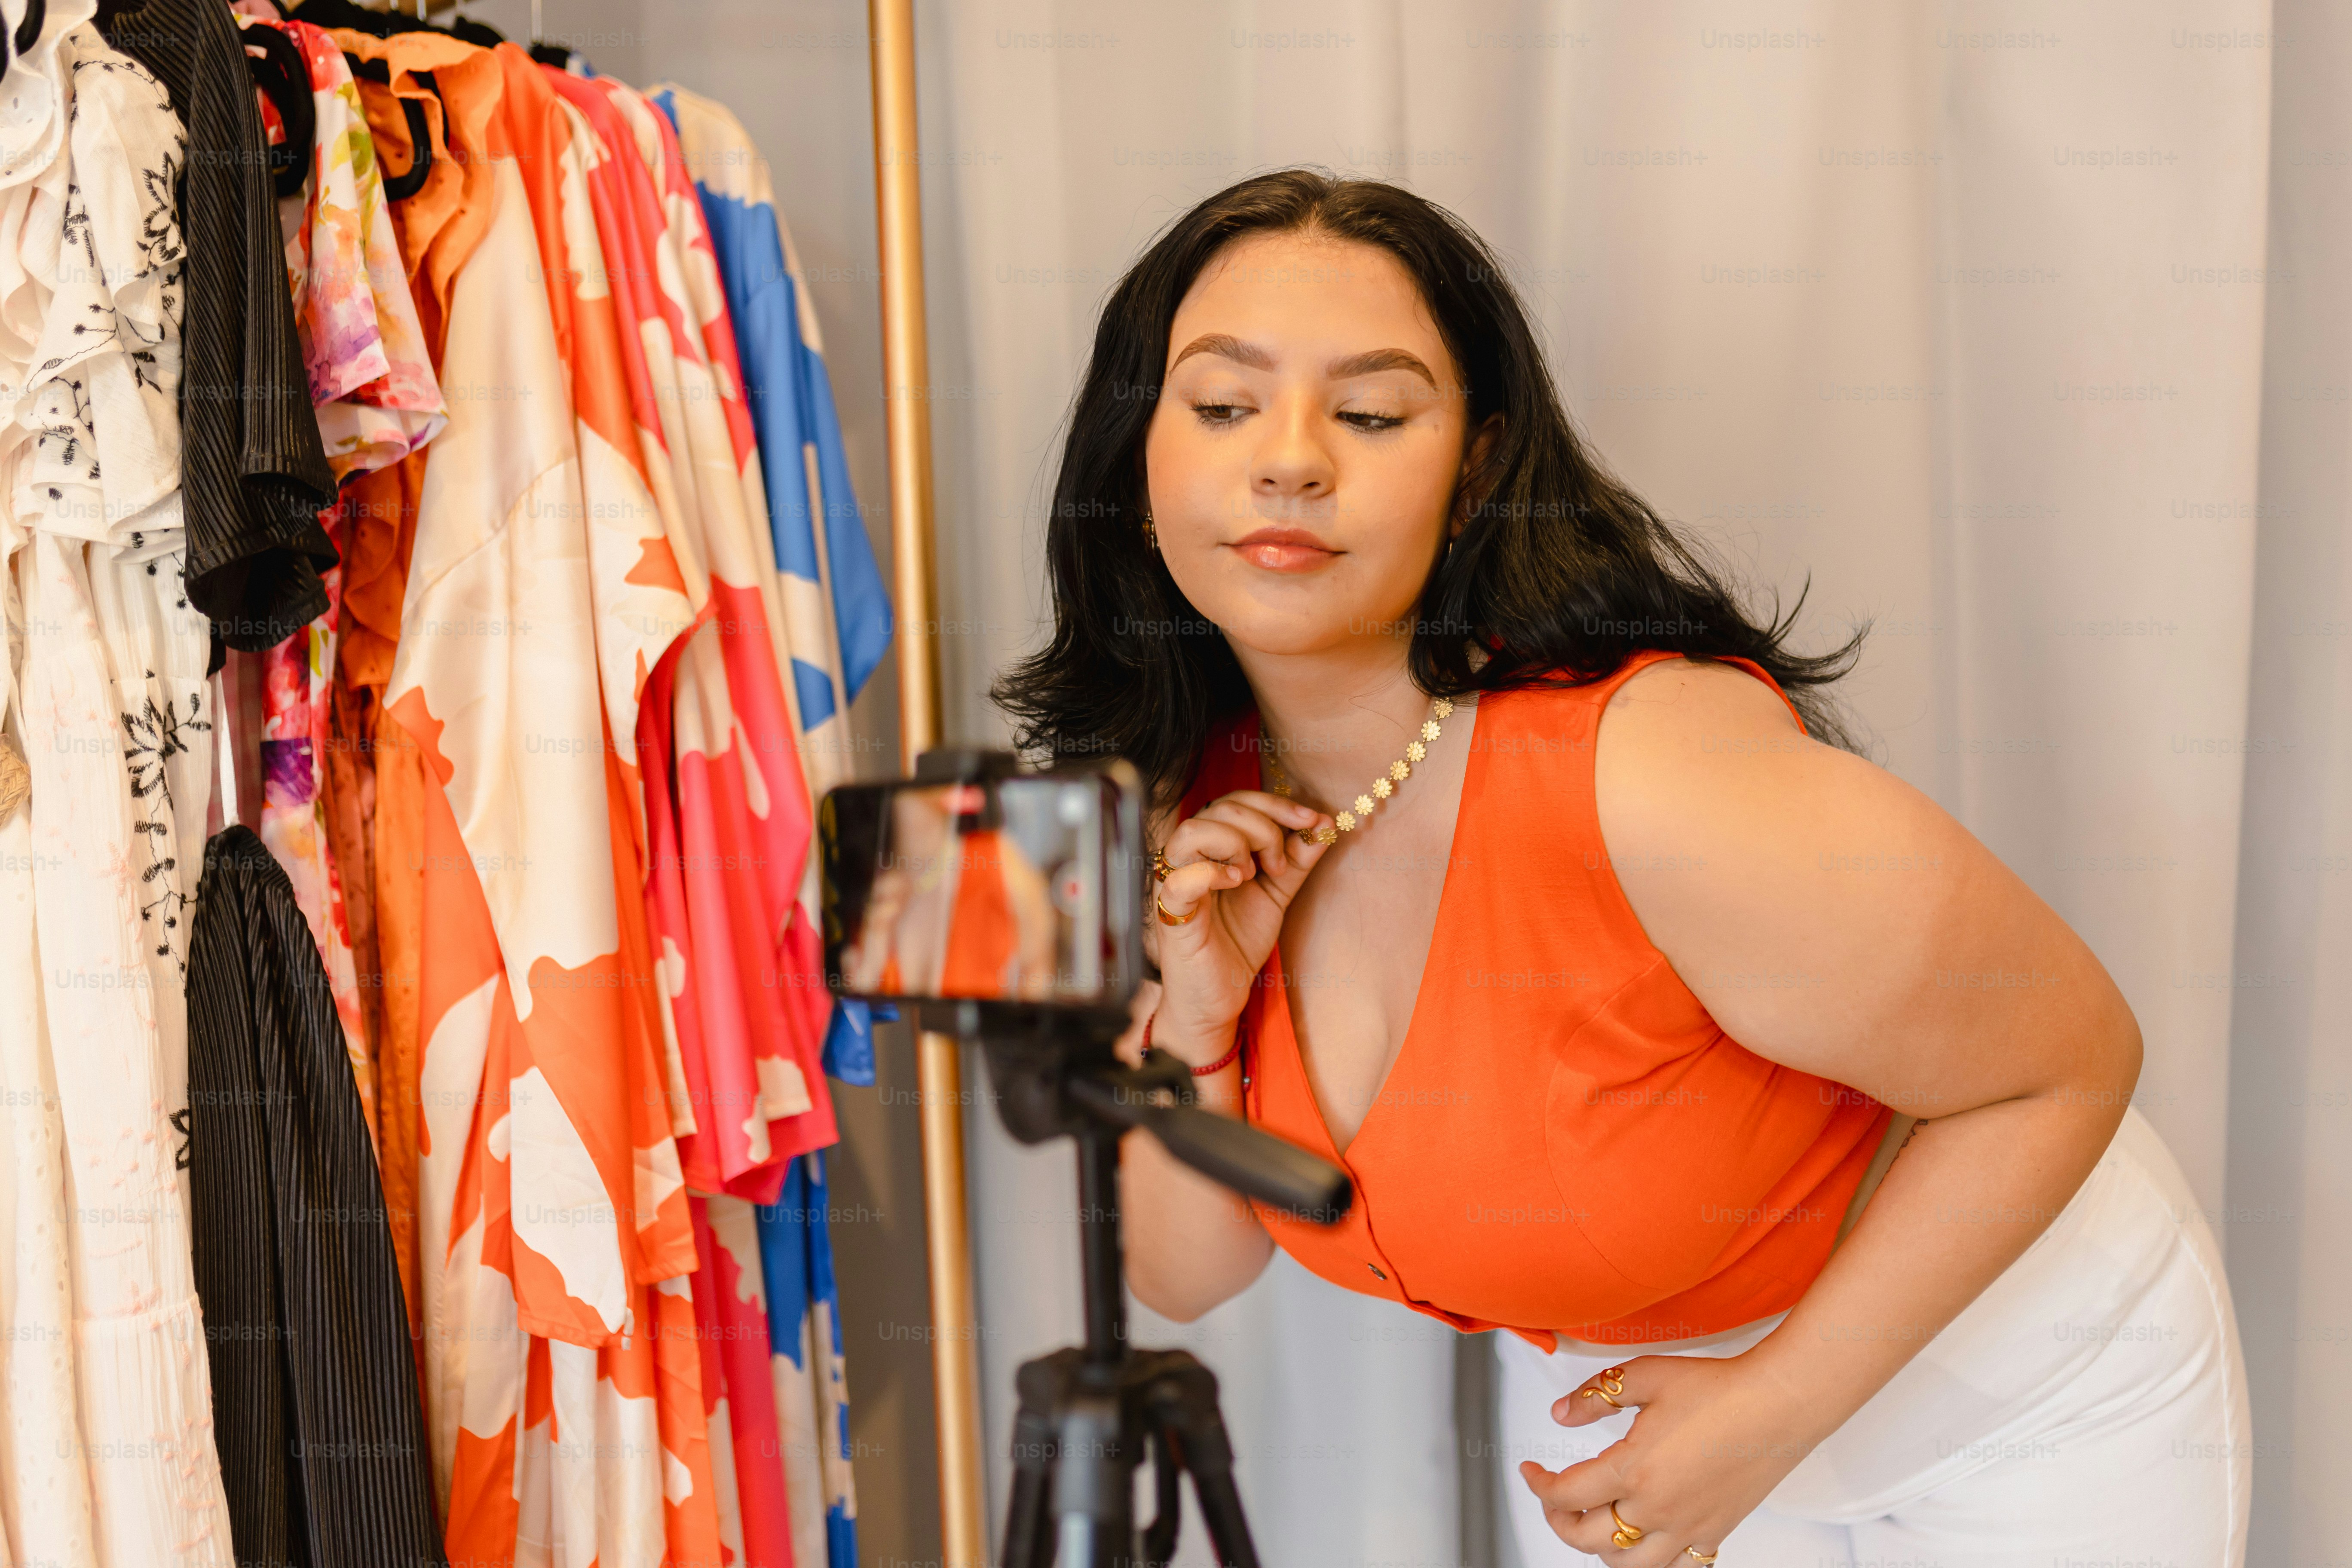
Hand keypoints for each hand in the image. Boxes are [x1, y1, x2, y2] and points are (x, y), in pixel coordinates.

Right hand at [1145, 789, 1333, 1063]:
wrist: (1218, 998)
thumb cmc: (1236, 943)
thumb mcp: (1275, 895)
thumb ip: (1296, 860)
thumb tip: (1325, 823)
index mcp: (1210, 848)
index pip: (1235, 801)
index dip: (1275, 803)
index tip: (1312, 819)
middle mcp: (1188, 858)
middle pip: (1218, 808)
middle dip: (1263, 826)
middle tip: (1279, 864)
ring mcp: (1174, 883)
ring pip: (1192, 831)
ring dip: (1235, 843)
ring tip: (1252, 875)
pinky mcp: (1170, 914)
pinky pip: (1180, 878)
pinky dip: (1211, 872)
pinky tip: (1236, 882)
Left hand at [1516, 1353, 1819, 1563]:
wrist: (1778, 1404)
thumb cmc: (1720, 1389)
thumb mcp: (1645, 1378)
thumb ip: (1596, 1396)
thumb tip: (1563, 1414)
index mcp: (1634, 1470)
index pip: (1565, 1494)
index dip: (1538, 1485)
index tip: (1531, 1472)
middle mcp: (1658, 1508)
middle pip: (1587, 1537)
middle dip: (1558, 1521)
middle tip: (1552, 1499)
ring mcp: (1688, 1527)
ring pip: (1628, 1565)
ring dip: (1600, 1548)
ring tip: (1592, 1523)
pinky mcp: (1715, 1532)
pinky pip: (1676, 1567)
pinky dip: (1651, 1562)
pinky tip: (1645, 1542)